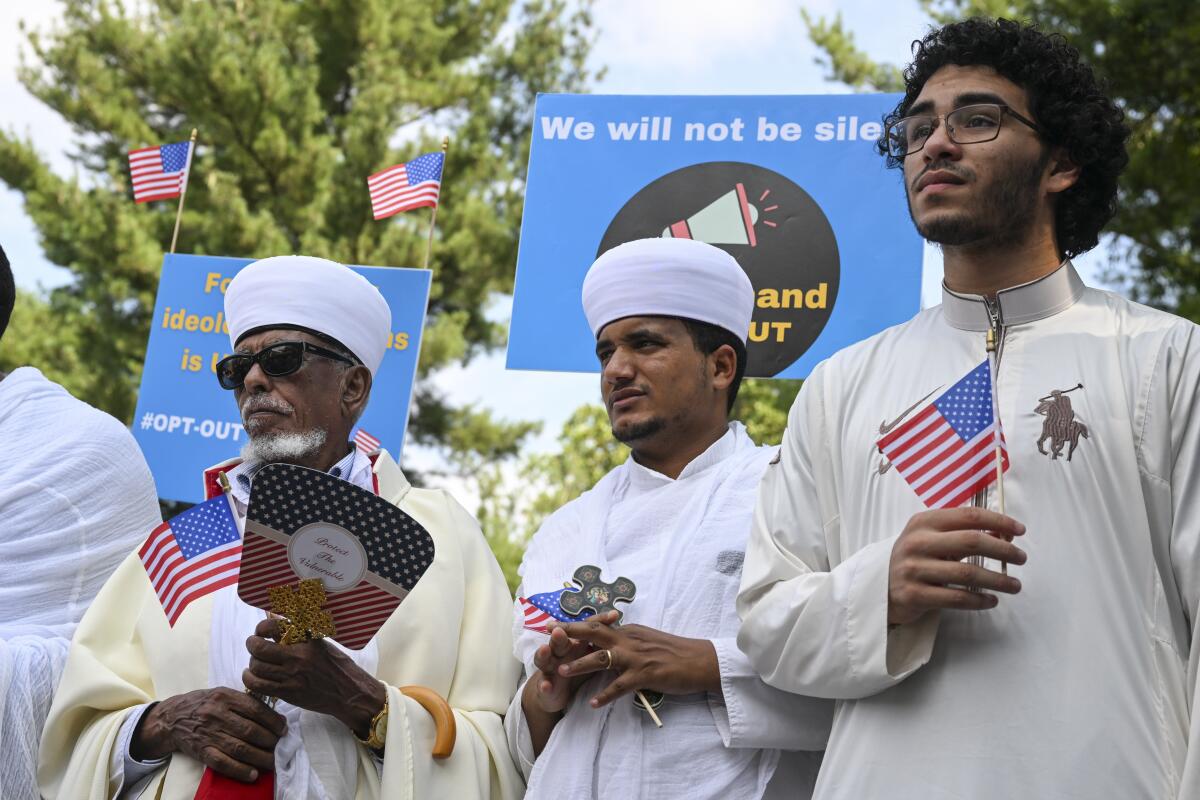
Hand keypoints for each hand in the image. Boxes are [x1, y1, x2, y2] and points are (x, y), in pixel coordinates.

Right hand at [130, 687, 285, 782]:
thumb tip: (274, 717)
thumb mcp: (223, 694)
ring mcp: (208, 734)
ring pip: (239, 748)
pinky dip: (240, 770)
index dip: (273, 721)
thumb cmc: (204, 704)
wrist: (172, 718)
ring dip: (260, 757)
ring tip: (272, 761)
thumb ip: (245, 702)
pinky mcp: (201, 751)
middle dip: (270, 741)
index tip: (283, 729)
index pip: (255, 709)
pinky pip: (223, 763)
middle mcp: (216, 714)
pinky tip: (253, 774)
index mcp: (225, 697)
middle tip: (280, 746)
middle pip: (250, 730)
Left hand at [243, 619, 385, 739]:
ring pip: (256, 666)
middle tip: (254, 645)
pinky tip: (253, 676)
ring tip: (256, 662)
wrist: (349, 693)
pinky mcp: (288, 692)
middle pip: (259, 648)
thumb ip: (300, 635)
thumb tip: (277, 622)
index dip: (261, 627)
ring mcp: (292, 675)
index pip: (274, 627)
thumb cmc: (338, 666)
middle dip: (252, 644)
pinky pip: (259, 685)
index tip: (261, 630)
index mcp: (308, 640)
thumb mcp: (322, 644)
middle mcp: (298, 656)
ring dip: (252, 663)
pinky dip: (250, 679)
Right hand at [524, 613, 608, 714]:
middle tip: (559, 629)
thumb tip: (620, 624)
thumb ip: (600, 643)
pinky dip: (545, 685)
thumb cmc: (574, 667)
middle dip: (560, 634)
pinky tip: (546, 686)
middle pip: (559, 639)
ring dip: (544, 653)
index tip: (615, 615)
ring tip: (544, 649)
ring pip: (544, 658)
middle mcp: (559, 651)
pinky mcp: (545, 685)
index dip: (599, 620)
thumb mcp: (588, 655)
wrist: (552, 690)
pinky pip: (544, 685)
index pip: (586, 628)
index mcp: (573, 642)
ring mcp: (550, 667)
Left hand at [552, 614, 719, 708]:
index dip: (575, 626)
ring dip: (580, 665)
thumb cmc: (676, 652)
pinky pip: (620, 686)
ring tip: (561, 671)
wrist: (701, 660)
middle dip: (569, 634)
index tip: (555, 624)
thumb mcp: (647, 640)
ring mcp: (636, 657)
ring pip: (601, 658)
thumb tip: (611, 641)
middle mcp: (629, 639)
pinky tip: (593, 704)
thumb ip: (628, 640)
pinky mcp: (645, 674)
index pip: (598, 626)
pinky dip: (605, 695)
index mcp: (629, 631)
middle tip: (548, 635)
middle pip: (594, 634)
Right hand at [888, 507, 1026, 625]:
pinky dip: (980, 601)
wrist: (879, 587)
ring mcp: (914, 569)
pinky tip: (992, 601)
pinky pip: (957, 599)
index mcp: (923, 522)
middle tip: (1021, 558)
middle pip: (971, 541)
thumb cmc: (914, 560)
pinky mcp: (915, 595)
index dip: (998, 521)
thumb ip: (960, 533)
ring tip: (1015, 585)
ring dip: (998, 580)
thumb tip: (1004, 535)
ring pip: (968, 573)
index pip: (968, 516)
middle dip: (1003, 550)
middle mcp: (917, 543)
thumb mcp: (930, 538)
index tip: (1019, 531)